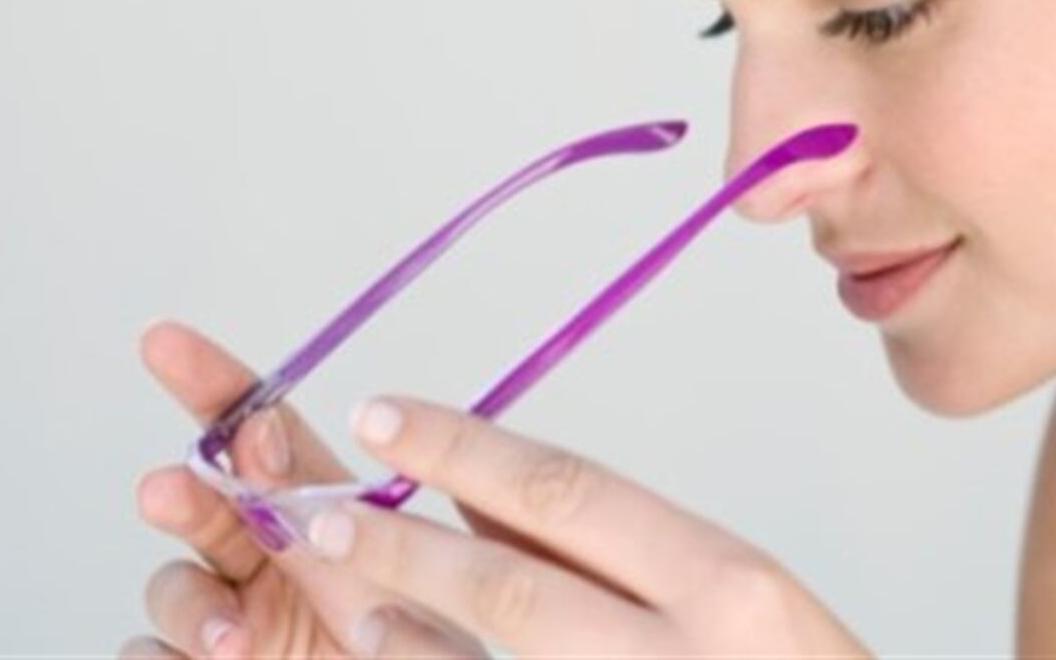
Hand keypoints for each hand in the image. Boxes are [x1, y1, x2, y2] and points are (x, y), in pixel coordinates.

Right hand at [121, 321, 490, 658]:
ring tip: (234, 642)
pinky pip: (148, 656)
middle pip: (198, 504)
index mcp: (309, 509)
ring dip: (190, 605)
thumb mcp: (378, 565)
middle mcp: (260, 555)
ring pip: (172, 587)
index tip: (164, 341)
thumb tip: (256, 429)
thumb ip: (309, 501)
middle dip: (181, 493)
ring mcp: (229, 615)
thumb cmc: (413, 638)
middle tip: (170, 490)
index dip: (212, 386)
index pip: (256, 434)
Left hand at [298, 395, 873, 657]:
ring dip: (399, 624)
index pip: (566, 490)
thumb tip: (483, 497)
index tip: (384, 420)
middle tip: (320, 506)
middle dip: (401, 541)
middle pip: (511, 581)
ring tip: (338, 585)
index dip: (460, 450)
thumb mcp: (735, 598)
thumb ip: (615, 547)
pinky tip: (390, 653)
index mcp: (729, 582)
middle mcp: (689, 651)